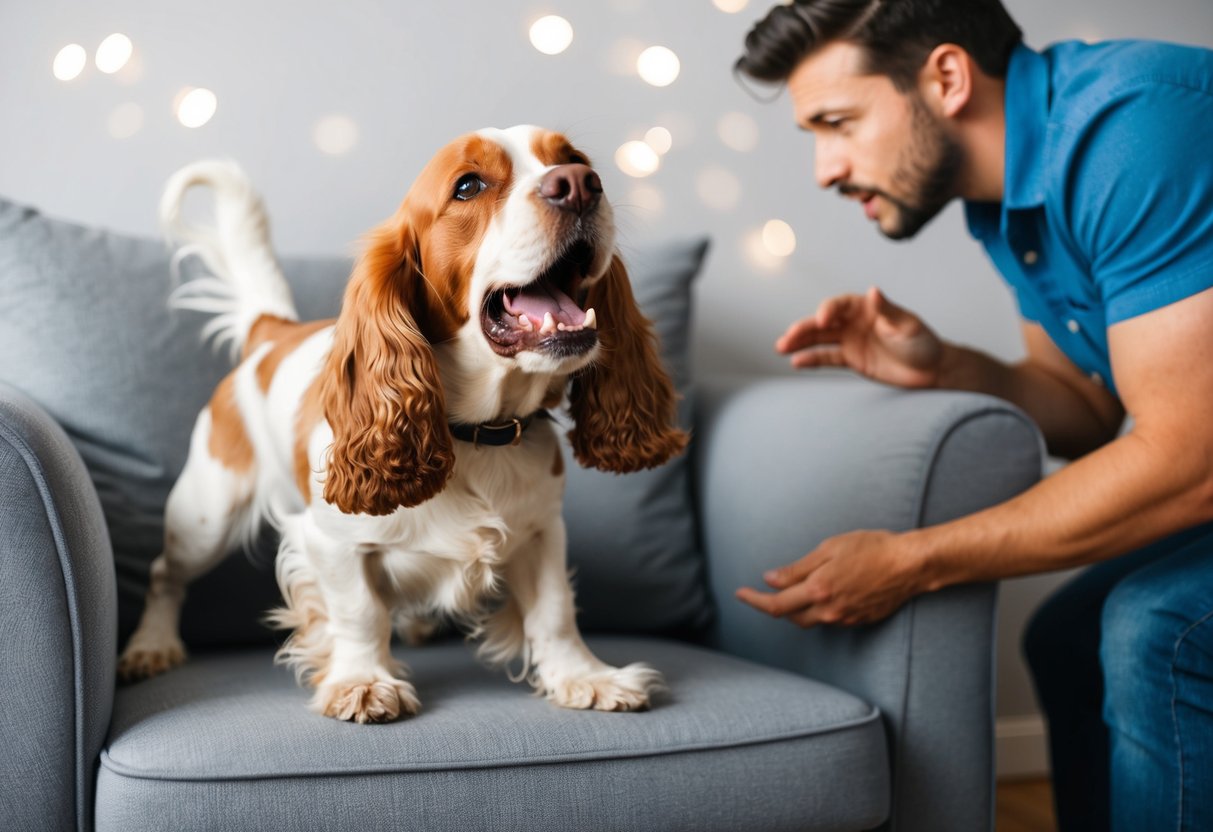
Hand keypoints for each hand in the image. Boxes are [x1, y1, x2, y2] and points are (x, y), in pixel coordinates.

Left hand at [735, 530, 925, 627]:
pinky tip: (823, 593)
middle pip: (790, 617)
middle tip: (762, 591)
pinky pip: (830, 619)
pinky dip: (819, 609)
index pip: (776, 604)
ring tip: (793, 590)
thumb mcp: (829, 549)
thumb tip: (769, 579)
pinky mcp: (859, 621)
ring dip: (796, 608)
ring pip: (810, 620)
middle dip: (774, 605)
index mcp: (818, 590)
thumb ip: (797, 569)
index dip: (754, 600)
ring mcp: (845, 618)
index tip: (739, 594)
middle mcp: (829, 610)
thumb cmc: (871, 548)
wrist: (910, 565)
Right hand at [775, 287, 944, 388]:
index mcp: (867, 307)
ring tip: (781, 348)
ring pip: (819, 340)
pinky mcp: (851, 360)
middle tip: (788, 337)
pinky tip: (796, 363)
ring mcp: (851, 341)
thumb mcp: (907, 325)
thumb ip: (887, 310)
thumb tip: (873, 291)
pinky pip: (827, 358)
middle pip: (822, 323)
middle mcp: (854, 322)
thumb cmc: (923, 342)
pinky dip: (811, 360)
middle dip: (804, 329)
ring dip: (800, 343)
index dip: (828, 311)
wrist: (932, 370)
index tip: (822, 321)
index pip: (839, 305)